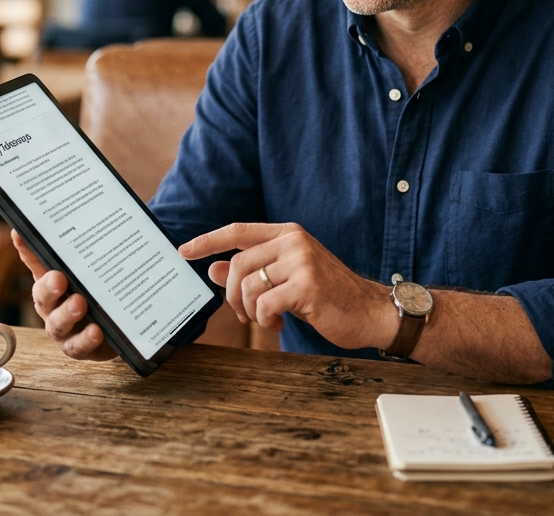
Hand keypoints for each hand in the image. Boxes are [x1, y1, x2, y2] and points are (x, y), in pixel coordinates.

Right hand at [11, 231, 115, 360]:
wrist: (123, 322)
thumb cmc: (102, 289)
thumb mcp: (99, 266)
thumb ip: (92, 248)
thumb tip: (95, 212)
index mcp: (52, 278)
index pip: (36, 260)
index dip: (26, 248)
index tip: (20, 231)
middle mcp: (52, 303)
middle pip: (42, 295)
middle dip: (49, 287)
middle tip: (60, 278)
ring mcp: (64, 327)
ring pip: (57, 324)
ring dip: (67, 313)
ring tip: (80, 303)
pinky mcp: (80, 346)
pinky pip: (78, 347)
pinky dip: (86, 340)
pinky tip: (97, 330)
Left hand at [179, 222, 394, 350]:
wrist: (370, 311)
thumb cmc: (327, 296)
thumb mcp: (286, 279)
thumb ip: (252, 271)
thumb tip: (214, 269)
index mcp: (288, 234)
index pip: (237, 231)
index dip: (207, 240)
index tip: (183, 251)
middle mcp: (294, 241)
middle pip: (238, 265)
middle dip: (232, 296)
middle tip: (243, 314)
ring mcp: (301, 261)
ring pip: (249, 286)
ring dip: (251, 311)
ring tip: (267, 318)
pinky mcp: (307, 285)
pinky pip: (265, 304)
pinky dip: (265, 319)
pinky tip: (279, 322)